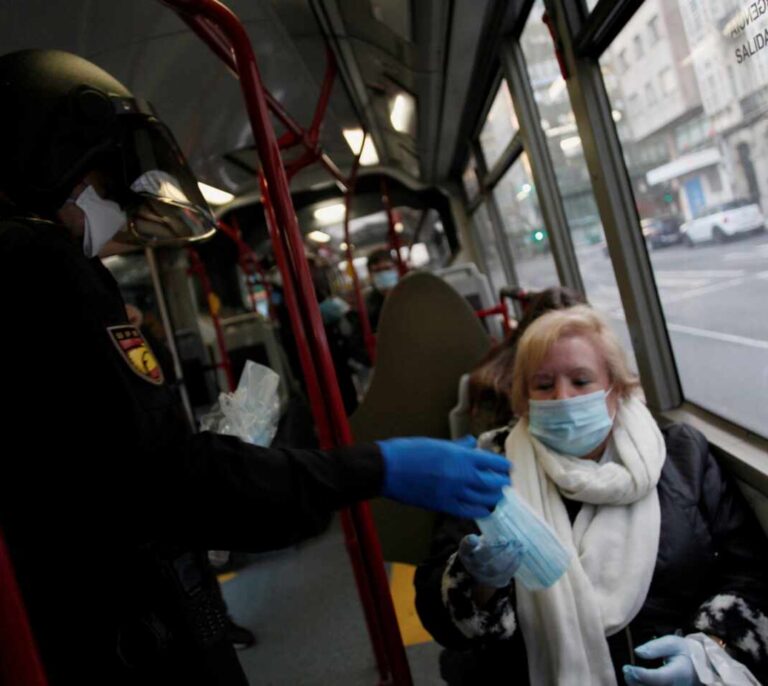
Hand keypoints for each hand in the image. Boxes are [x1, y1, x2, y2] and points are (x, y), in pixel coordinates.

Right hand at [376, 437, 510, 518]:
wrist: (390, 469)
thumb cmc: (411, 451)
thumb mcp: (437, 444)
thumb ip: (459, 446)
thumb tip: (472, 443)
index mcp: (461, 456)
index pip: (492, 462)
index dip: (503, 466)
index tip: (509, 467)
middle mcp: (462, 476)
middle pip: (492, 483)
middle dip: (502, 483)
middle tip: (506, 482)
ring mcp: (454, 493)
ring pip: (483, 499)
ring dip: (494, 497)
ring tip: (498, 496)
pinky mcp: (444, 506)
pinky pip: (469, 511)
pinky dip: (480, 511)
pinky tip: (484, 509)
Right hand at [458, 533, 523, 587]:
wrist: (481, 572)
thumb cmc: (481, 551)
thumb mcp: (480, 542)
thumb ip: (489, 537)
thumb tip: (504, 538)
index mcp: (466, 552)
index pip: (465, 547)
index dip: (469, 543)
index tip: (474, 537)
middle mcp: (471, 566)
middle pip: (483, 559)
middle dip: (499, 548)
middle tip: (511, 540)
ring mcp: (483, 577)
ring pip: (496, 568)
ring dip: (510, 556)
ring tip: (520, 546)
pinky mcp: (496, 583)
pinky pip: (506, 574)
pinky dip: (515, 563)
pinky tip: (520, 554)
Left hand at [623, 636, 700, 685]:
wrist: (700, 668)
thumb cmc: (684, 653)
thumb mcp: (672, 643)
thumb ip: (655, 647)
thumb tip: (637, 652)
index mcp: (679, 673)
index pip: (658, 678)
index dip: (641, 675)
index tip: (627, 668)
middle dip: (634, 681)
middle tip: (626, 669)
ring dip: (636, 685)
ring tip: (630, 674)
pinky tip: (636, 679)